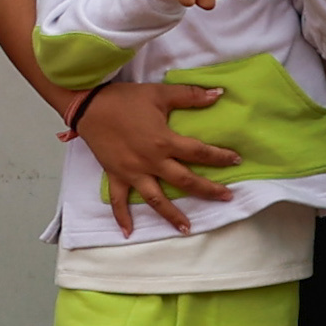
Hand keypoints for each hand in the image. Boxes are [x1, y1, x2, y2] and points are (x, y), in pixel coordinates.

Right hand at [70, 78, 240, 235]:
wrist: (88, 105)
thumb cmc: (125, 99)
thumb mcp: (160, 93)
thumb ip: (191, 96)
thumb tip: (219, 93)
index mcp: (164, 142)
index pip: (199, 152)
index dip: (220, 157)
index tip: (237, 161)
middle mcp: (151, 162)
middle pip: (185, 181)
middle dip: (208, 190)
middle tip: (226, 198)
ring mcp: (133, 172)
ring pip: (156, 199)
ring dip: (171, 215)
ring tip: (187, 229)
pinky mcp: (115, 176)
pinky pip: (119, 201)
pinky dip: (122, 218)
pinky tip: (129, 232)